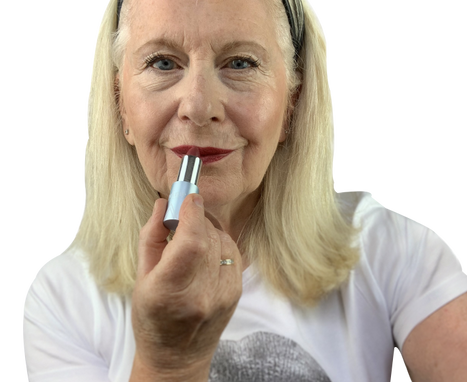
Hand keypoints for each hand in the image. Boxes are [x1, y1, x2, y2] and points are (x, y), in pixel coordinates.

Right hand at [131, 194, 242, 375]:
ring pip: (224, 241)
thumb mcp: (141, 278)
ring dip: (209, 229)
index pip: (192, 242)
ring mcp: (224, 294)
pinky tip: (206, 247)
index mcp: (171, 290)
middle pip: (209, 238)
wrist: (177, 357)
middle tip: (184, 213)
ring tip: (192, 234)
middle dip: (197, 218)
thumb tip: (164, 204)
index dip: (192, 213)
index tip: (188, 197)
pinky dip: (221, 242)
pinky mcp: (237, 292)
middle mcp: (202, 293)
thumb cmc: (152, 318)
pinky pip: (233, 252)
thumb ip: (152, 236)